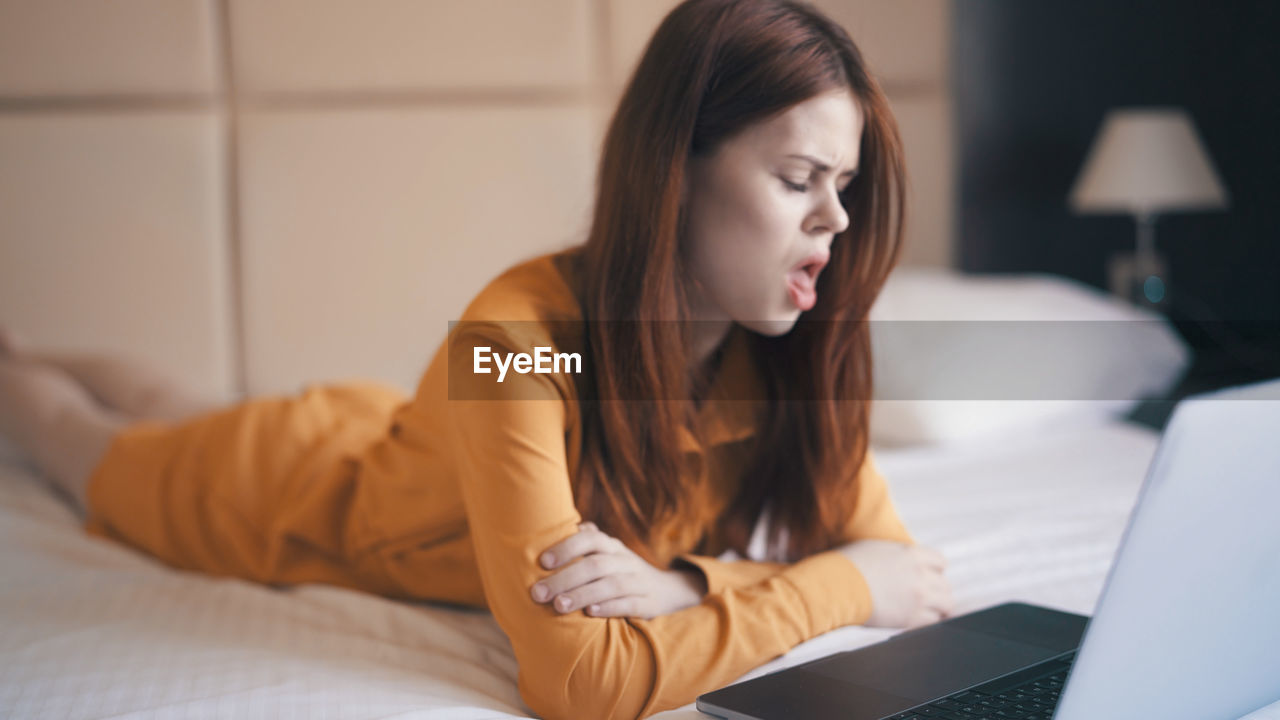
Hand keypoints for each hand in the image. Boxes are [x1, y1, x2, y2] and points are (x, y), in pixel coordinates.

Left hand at [530, 522, 706, 619]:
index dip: (567, 548)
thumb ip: (584, 540)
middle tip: (538, 593)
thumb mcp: (607, 552)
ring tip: (558, 605)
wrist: (666, 589)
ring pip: (611, 586)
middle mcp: (625, 561)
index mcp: (612, 546)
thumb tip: (553, 526)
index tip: (542, 562)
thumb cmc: (621, 570)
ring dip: (583, 595)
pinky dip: (609, 608)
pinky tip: (590, 613)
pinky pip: (629, 605)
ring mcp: (638, 582)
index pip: (591, 539)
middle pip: (595, 566)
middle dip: (565, 578)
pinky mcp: (647, 604)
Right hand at [835, 539, 953, 628]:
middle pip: (945, 585)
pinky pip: (933, 622)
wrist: (838, 585)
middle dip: (938, 590)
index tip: (931, 576)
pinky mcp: (912, 618)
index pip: (940, 562)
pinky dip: (928, 621)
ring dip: (939, 608)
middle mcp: (921, 575)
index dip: (936, 570)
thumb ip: (896, 553)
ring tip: (934, 612)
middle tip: (931, 596)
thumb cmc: (848, 564)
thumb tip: (900, 558)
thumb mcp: (875, 548)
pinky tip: (919, 621)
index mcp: (912, 554)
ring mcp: (919, 597)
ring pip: (946, 604)